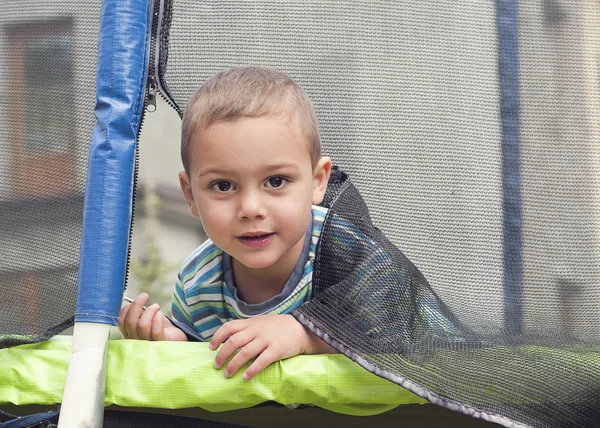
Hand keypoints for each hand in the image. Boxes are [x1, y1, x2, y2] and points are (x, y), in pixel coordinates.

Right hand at [118, 293, 186, 340]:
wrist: (175, 334)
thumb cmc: (158, 324)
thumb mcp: (144, 317)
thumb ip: (136, 313)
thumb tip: (134, 304)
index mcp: (129, 334)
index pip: (121, 322)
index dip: (126, 308)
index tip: (137, 300)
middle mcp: (135, 341)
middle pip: (130, 322)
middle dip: (137, 305)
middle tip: (145, 296)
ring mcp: (147, 345)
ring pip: (142, 325)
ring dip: (150, 310)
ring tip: (156, 307)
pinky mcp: (161, 344)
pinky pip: (156, 331)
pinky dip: (158, 319)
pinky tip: (160, 313)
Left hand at [210, 314, 335, 379]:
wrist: (301, 328)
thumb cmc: (279, 327)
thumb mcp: (261, 322)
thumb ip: (247, 329)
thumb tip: (229, 339)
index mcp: (251, 323)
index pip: (228, 327)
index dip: (217, 337)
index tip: (211, 348)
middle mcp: (256, 330)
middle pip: (233, 342)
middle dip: (222, 355)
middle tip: (217, 366)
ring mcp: (266, 340)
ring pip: (244, 353)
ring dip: (233, 365)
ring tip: (227, 374)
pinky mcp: (276, 350)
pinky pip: (261, 361)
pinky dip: (251, 370)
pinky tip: (245, 377)